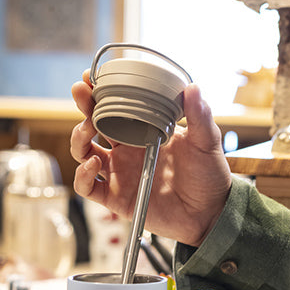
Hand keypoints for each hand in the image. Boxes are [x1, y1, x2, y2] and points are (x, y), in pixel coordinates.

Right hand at [70, 74, 230, 247]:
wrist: (211, 212)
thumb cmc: (208, 176)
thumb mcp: (206, 142)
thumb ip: (199, 116)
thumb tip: (192, 88)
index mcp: (144, 132)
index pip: (114, 108)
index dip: (100, 92)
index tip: (92, 78)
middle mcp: (127, 151)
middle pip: (93, 124)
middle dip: (84, 107)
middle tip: (83, 94)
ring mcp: (119, 173)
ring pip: (83, 152)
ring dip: (78, 138)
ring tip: (88, 129)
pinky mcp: (116, 198)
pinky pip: (87, 187)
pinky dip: (82, 174)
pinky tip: (95, 163)